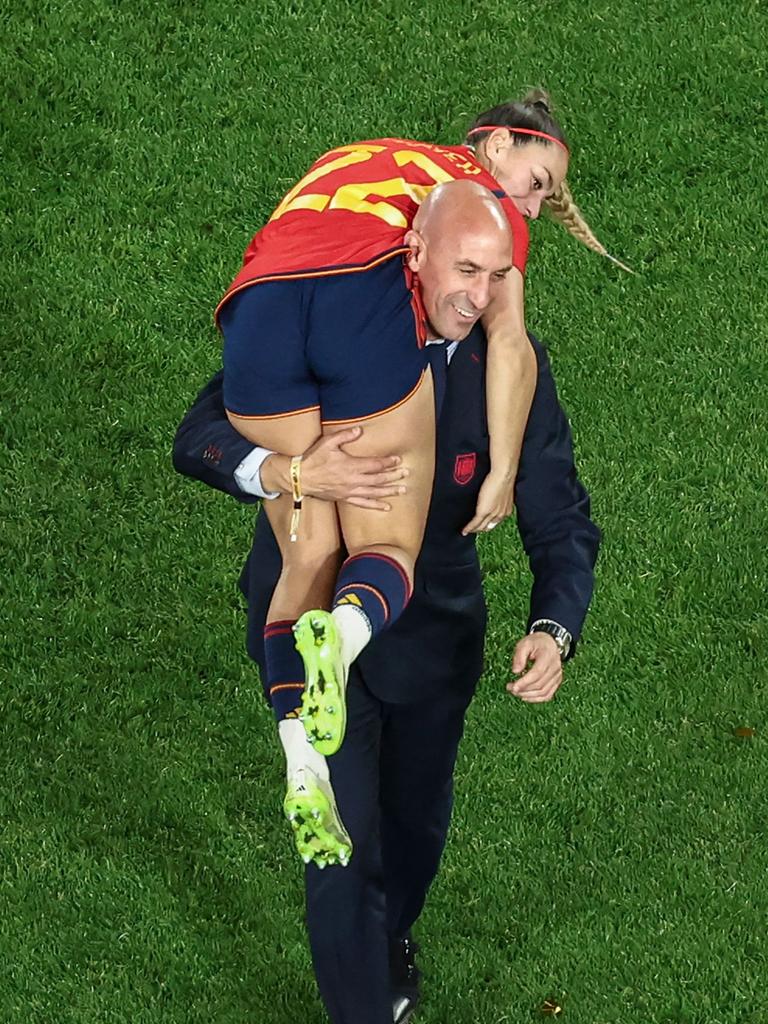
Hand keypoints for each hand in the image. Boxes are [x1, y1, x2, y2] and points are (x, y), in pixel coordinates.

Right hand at [269, 426, 407, 508]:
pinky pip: (364, 503)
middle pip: (378, 479)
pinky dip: (376, 505)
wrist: (300, 478)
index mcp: (350, 465)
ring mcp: (350, 491)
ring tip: (403, 490)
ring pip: (374, 492)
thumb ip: (345, 435)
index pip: (375, 464)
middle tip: (407, 474)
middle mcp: (353, 480)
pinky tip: (387, 507)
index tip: (398, 460)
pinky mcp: (345, 498)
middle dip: (394, 476)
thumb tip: (360, 430)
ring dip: (390, 491)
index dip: (388, 462)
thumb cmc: (313, 459)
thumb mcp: (327, 443)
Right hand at [462, 468, 515, 534]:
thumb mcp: (503, 489)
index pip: (496, 521)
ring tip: (466, 531)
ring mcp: (492, 514)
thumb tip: (492, 494)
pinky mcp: (483, 511)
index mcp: (506, 510)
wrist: (503, 474)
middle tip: (472, 530)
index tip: (482, 524)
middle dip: (480, 529)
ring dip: (473, 530)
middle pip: (489, 526)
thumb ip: (498, 495)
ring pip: (481, 527)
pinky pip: (475, 523)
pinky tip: (464, 530)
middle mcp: (501, 514)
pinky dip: (468, 528)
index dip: (488, 524)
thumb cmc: (504, 476)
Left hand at [506, 633, 562, 702]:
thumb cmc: (536, 643)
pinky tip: (525, 697)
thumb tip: (515, 671)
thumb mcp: (524, 643)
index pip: (537, 673)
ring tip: (515, 692)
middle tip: (510, 688)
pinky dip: (536, 699)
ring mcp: (557, 676)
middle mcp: (555, 668)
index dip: (525, 682)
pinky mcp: (556, 682)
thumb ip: (519, 656)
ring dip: (528, 695)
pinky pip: (548, 695)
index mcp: (548, 656)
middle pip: (539, 684)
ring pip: (543, 692)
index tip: (513, 687)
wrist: (549, 643)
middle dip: (523, 689)